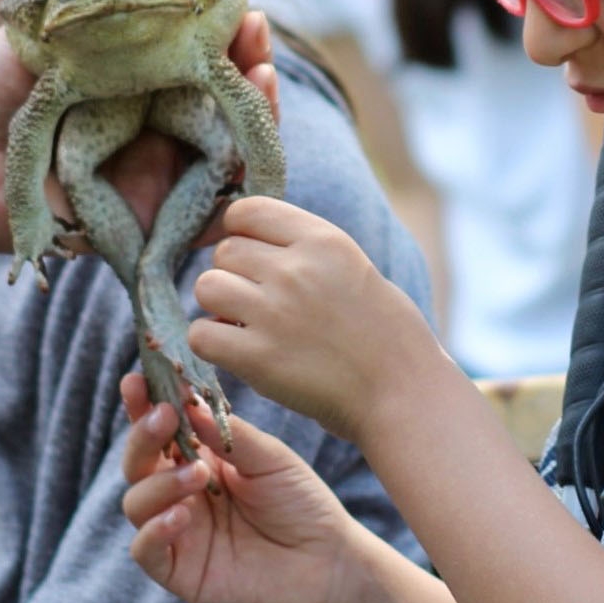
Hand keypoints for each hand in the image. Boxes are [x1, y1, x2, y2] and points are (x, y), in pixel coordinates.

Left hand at [0, 11, 280, 251]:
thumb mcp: (53, 32)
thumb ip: (104, 13)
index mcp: (133, 87)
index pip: (203, 64)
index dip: (232, 39)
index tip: (245, 9)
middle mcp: (149, 131)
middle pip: (227, 109)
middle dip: (255, 72)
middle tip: (259, 41)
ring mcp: (150, 178)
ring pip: (229, 158)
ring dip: (260, 119)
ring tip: (264, 78)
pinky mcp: (142, 223)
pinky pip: (204, 218)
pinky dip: (236, 191)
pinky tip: (249, 152)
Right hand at [120, 373, 357, 602]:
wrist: (328, 559)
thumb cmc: (300, 500)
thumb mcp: (268, 456)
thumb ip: (227, 433)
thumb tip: (186, 402)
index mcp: (197, 458)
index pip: (158, 429)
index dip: (141, 405)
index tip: (136, 379)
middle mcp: (178, 493)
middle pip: (138, 462)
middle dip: (143, 436)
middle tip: (164, 417)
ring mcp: (176, 531)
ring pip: (136, 502)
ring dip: (159, 483)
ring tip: (197, 474)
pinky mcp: (179, 571)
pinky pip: (145, 551)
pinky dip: (154, 531)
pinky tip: (181, 516)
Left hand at [189, 198, 444, 446]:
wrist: (402, 392)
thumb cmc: (384, 332)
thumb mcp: (352, 265)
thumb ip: (303, 248)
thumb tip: (245, 238)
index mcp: (322, 239)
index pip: (247, 210)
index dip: (236, 231)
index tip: (246, 254)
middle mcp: (294, 269)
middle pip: (225, 251)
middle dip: (234, 274)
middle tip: (259, 302)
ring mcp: (274, 312)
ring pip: (206, 286)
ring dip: (219, 306)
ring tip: (246, 325)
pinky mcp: (258, 358)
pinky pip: (201, 334)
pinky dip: (212, 343)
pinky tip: (238, 351)